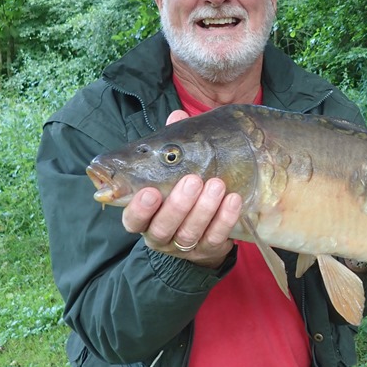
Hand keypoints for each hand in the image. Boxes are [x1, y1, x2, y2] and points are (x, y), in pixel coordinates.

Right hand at [121, 110, 242, 267]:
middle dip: (178, 204)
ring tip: (217, 185)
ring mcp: (184, 246)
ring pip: (189, 234)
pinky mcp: (208, 250)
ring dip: (204, 209)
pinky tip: (234, 200)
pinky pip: (216, 238)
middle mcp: (160, 234)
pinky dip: (225, 219)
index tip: (151, 192)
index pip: (132, 219)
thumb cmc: (184, 188)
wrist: (208, 223)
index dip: (139, 209)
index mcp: (145, 216)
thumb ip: (173, 145)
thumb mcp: (176, 167)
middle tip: (193, 180)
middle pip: (162, 227)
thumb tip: (177, 115)